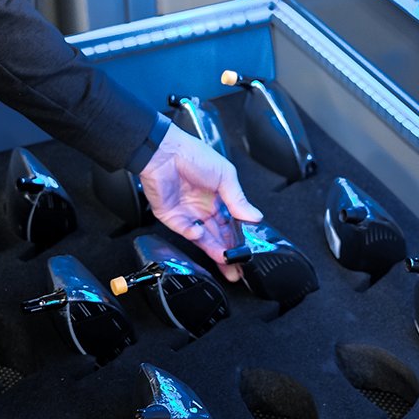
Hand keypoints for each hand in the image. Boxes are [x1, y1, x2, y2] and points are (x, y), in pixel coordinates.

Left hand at [138, 124, 262, 280]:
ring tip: (226, 262)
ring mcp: (187, 213)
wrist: (164, 151)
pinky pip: (185, 231)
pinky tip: (201, 233)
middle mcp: (203, 207)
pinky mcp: (171, 217)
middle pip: (218, 236)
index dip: (238, 238)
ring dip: (214, 251)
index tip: (247, 251)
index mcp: (218, 197)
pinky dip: (194, 234)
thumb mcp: (225, 175)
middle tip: (237, 268)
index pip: (231, 224)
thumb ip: (238, 199)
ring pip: (204, 238)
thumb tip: (255, 216)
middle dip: (228, 253)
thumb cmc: (192, 154)